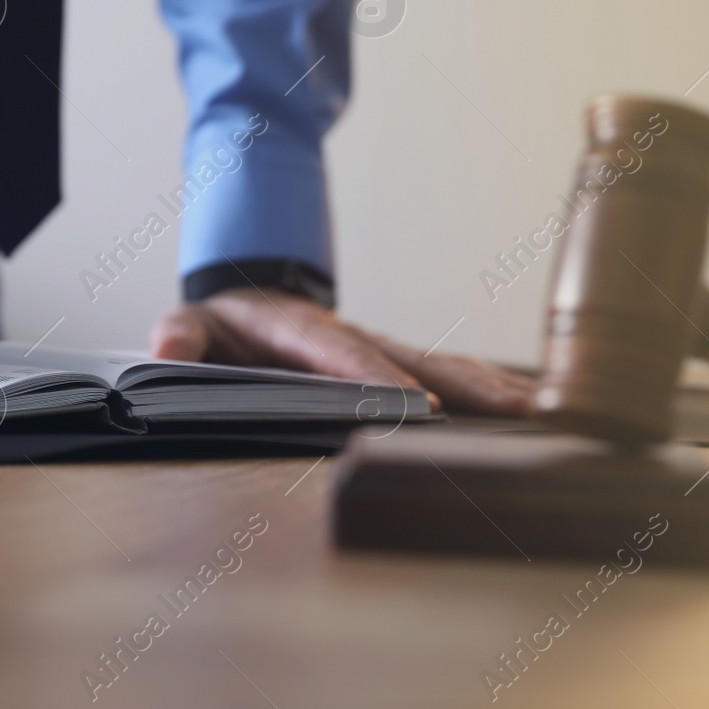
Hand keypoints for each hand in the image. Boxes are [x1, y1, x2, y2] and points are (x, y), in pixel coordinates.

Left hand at [151, 288, 535, 415]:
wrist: (246, 296)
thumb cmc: (222, 321)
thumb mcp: (191, 323)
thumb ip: (179, 336)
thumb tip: (167, 347)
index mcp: (299, 329)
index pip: (343, 355)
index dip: (379, 379)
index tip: (417, 404)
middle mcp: (350, 335)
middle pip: (414, 358)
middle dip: (463, 385)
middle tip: (514, 410)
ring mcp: (378, 347)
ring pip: (441, 363)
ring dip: (490, 387)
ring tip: (541, 412)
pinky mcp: (393, 361)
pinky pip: (444, 373)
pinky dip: (486, 389)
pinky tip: (527, 410)